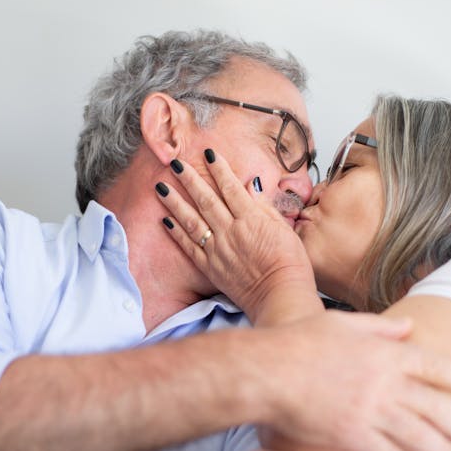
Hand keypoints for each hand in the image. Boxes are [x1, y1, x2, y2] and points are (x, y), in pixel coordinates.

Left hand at [156, 151, 321, 324]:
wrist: (280, 296)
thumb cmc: (290, 266)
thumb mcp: (285, 230)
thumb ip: (265, 208)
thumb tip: (251, 186)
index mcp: (252, 220)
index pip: (231, 188)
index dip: (219, 169)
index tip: (209, 154)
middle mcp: (231, 232)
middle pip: (206, 200)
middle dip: (189, 179)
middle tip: (175, 163)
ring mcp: (218, 250)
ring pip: (192, 220)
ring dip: (174, 202)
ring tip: (161, 187)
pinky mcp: (211, 267)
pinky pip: (189, 246)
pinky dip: (176, 232)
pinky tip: (165, 220)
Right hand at [259, 311, 450, 450]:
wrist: (268, 371)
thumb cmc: (300, 342)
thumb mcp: (342, 323)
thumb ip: (379, 327)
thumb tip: (409, 326)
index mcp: (386, 353)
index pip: (436, 367)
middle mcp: (385, 383)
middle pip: (436, 407)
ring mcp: (370, 410)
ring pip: (419, 435)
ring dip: (444, 450)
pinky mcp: (351, 435)